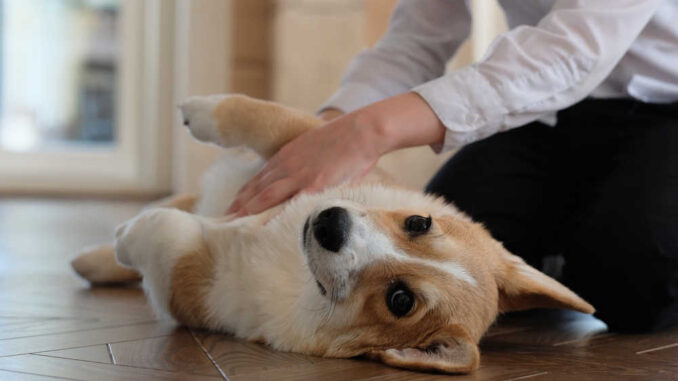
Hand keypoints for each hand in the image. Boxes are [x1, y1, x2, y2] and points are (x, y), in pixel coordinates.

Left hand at [227, 92, 445, 215]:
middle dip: (237, 207)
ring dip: (246, 212)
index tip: (231, 208)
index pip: (258, 180)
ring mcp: (298, 176)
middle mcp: (286, 166)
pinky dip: (272, 214)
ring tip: (231, 226)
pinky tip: (261, 226)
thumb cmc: (345, 141)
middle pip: (255, 189)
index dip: (243, 195)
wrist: (362, 131)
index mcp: (286, 157)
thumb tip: (305, 176)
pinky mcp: (313, 185)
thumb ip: (304, 162)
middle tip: (221, 222)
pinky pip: (288, 203)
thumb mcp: (316, 148)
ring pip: (264, 196)